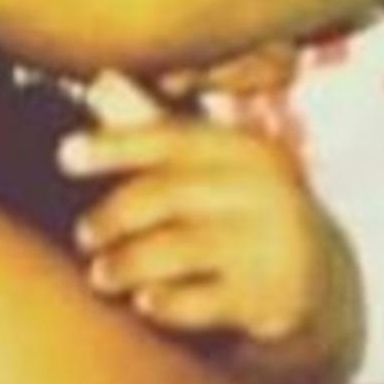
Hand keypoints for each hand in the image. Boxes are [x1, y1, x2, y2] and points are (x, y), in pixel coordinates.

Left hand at [63, 76, 351, 369]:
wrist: (319, 291)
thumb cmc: (239, 217)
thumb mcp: (206, 173)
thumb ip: (154, 132)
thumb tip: (101, 78)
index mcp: (244, 150)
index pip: (170, 138)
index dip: (114, 145)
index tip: (64, 155)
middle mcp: (265, 190)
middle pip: (169, 194)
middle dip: (115, 215)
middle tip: (82, 236)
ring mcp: (276, 246)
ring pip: (181, 249)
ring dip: (129, 263)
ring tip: (100, 275)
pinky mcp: (278, 300)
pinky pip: (207, 302)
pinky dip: (168, 303)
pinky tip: (144, 304)